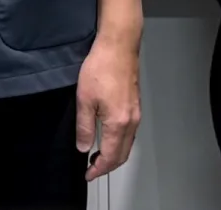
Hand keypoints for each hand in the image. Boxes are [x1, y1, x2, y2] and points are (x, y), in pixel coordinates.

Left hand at [76, 32, 140, 180]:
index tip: (88, 174)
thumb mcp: (85, 99)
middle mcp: (132, 122)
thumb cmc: (100, 69)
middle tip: (92, 169)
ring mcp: (136, 114)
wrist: (119, 46)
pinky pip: (130, 133)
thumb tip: (84, 148)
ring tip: (97, 156)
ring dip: (115, 154)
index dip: (99, 169)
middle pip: (123, 154)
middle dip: (108, 165)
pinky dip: (120, 142)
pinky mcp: (136, 105)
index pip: (111, 156)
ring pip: (128, 144)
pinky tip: (109, 138)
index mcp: (119, 123)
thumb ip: (85, 127)